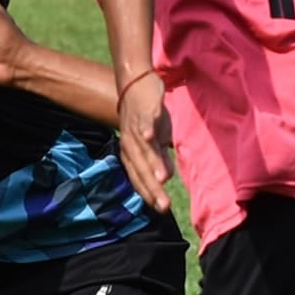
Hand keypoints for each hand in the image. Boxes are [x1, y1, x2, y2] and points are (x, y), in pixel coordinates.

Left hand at [117, 72, 174, 214]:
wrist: (135, 83)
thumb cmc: (145, 116)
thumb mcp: (155, 140)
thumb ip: (159, 158)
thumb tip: (165, 178)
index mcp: (131, 153)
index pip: (138, 178)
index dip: (148, 194)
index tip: (161, 211)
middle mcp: (129, 143)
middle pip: (141, 169)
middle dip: (153, 189)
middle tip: (164, 206)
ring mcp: (135, 127)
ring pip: (144, 149)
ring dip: (153, 164)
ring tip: (162, 181)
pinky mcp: (144, 111)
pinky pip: (145, 121)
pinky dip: (148, 128)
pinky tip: (152, 137)